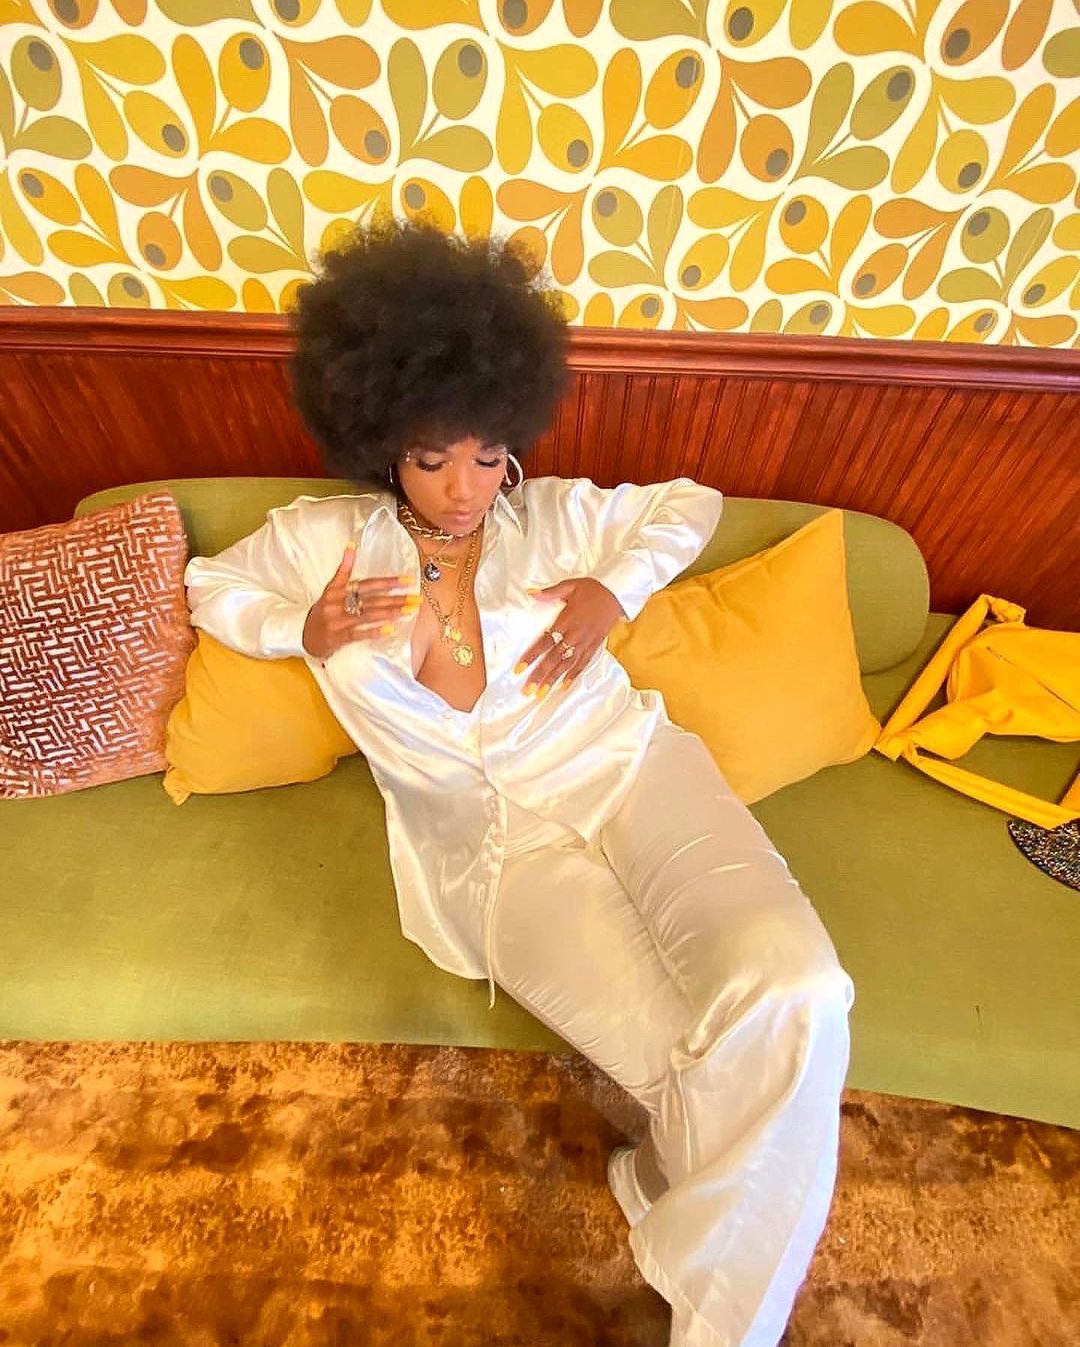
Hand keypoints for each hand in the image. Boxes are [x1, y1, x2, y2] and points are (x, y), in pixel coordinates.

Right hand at [303, 543, 419, 660]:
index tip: (408, 580)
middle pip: (371, 599)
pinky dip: (374, 632)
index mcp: (338, 590)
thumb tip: (351, 545)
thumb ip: (344, 568)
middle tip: (416, 598)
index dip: (388, 582)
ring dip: (390, 613)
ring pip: (367, 615)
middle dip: (396, 599)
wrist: (304, 635)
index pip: (367, 583)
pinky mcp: (337, 637)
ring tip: (409, 611)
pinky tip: (390, 630)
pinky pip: (358, 634)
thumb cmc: (323, 611)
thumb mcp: (331, 588)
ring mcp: (337, 621)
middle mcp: (337, 603)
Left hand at [515, 577, 624, 695]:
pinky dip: (573, 675)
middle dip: (540, 675)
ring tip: (541, 694)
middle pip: (554, 658)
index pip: (545, 642)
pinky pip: (583, 663)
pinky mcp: (595, 645)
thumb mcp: (570, 585)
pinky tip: (563, 686)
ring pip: (567, 665)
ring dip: (553, 679)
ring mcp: (586, 642)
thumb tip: (530, 592)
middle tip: (528, 690)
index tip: (519, 669)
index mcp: (567, 621)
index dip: (532, 656)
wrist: (618, 593)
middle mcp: (576, 635)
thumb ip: (550, 592)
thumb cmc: (593, 589)